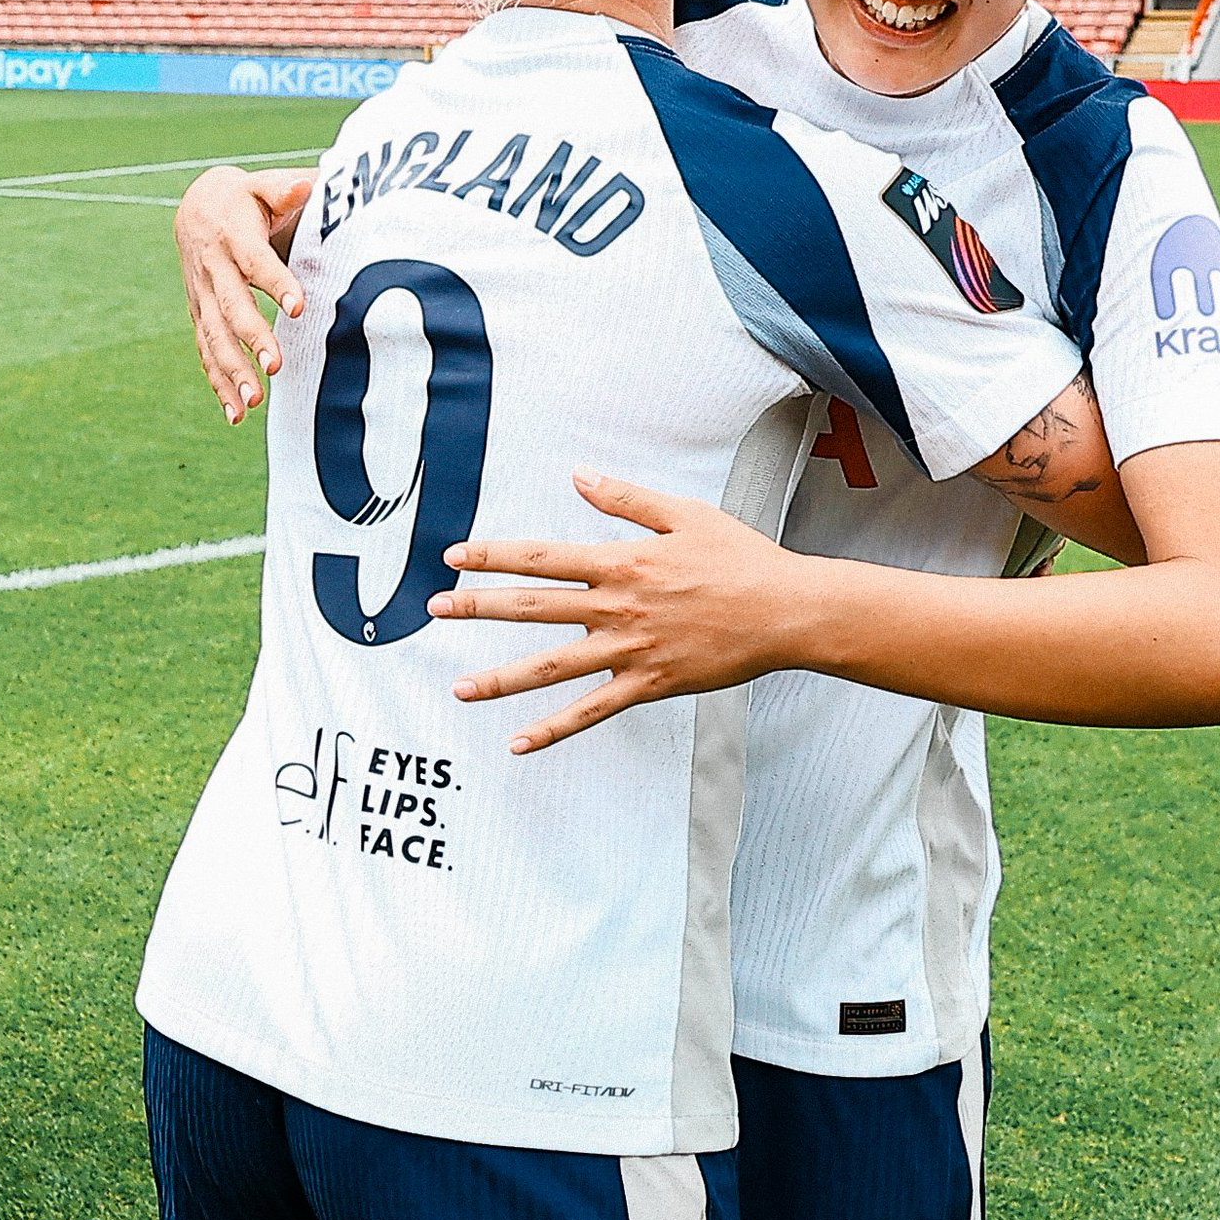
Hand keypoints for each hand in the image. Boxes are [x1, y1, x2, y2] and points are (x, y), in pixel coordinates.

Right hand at [175, 166, 311, 423]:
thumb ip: (283, 187)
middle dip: (252, 339)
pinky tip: (236, 415)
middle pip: (231, 308)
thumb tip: (306, 185)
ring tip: (253, 402)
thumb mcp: (260, 185)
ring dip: (233, 372)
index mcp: (234, 237)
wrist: (196, 207)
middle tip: (276, 367)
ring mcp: (203, 297)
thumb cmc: (243, 198)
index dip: (276, 283)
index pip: (256, 262)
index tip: (299, 307)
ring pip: (215, 338)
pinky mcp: (201, 316)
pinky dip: (219, 384)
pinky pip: (207, 353)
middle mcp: (214, 271)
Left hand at [429, 469, 825, 752]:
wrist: (786, 612)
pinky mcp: (649, 685)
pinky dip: (554, 730)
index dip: (494, 556)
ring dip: (502, 678)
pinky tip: (519, 743)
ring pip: (553, 667)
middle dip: (478, 609)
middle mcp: (617, 607)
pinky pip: (592, 712)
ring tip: (459, 688)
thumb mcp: (684, 515)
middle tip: (433, 610)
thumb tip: (579, 477)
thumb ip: (627, 499)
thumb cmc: (740, 558)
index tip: (455, 557)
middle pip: (534, 608)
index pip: (543, 557)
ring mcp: (630, 651)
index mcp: (622, 562)